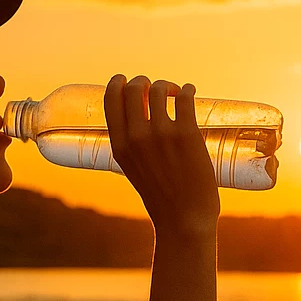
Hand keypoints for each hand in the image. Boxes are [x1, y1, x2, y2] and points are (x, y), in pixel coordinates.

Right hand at [103, 74, 220, 240]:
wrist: (184, 220)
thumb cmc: (162, 199)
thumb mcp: (134, 171)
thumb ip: (132, 147)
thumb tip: (140, 121)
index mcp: (120, 147)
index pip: (110, 99)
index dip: (117, 83)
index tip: (126, 79)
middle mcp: (137, 137)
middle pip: (134, 88)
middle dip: (144, 81)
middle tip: (155, 88)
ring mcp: (162, 134)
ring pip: (159, 88)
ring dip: (167, 85)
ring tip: (176, 93)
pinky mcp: (187, 134)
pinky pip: (185, 97)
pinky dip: (187, 89)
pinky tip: (190, 91)